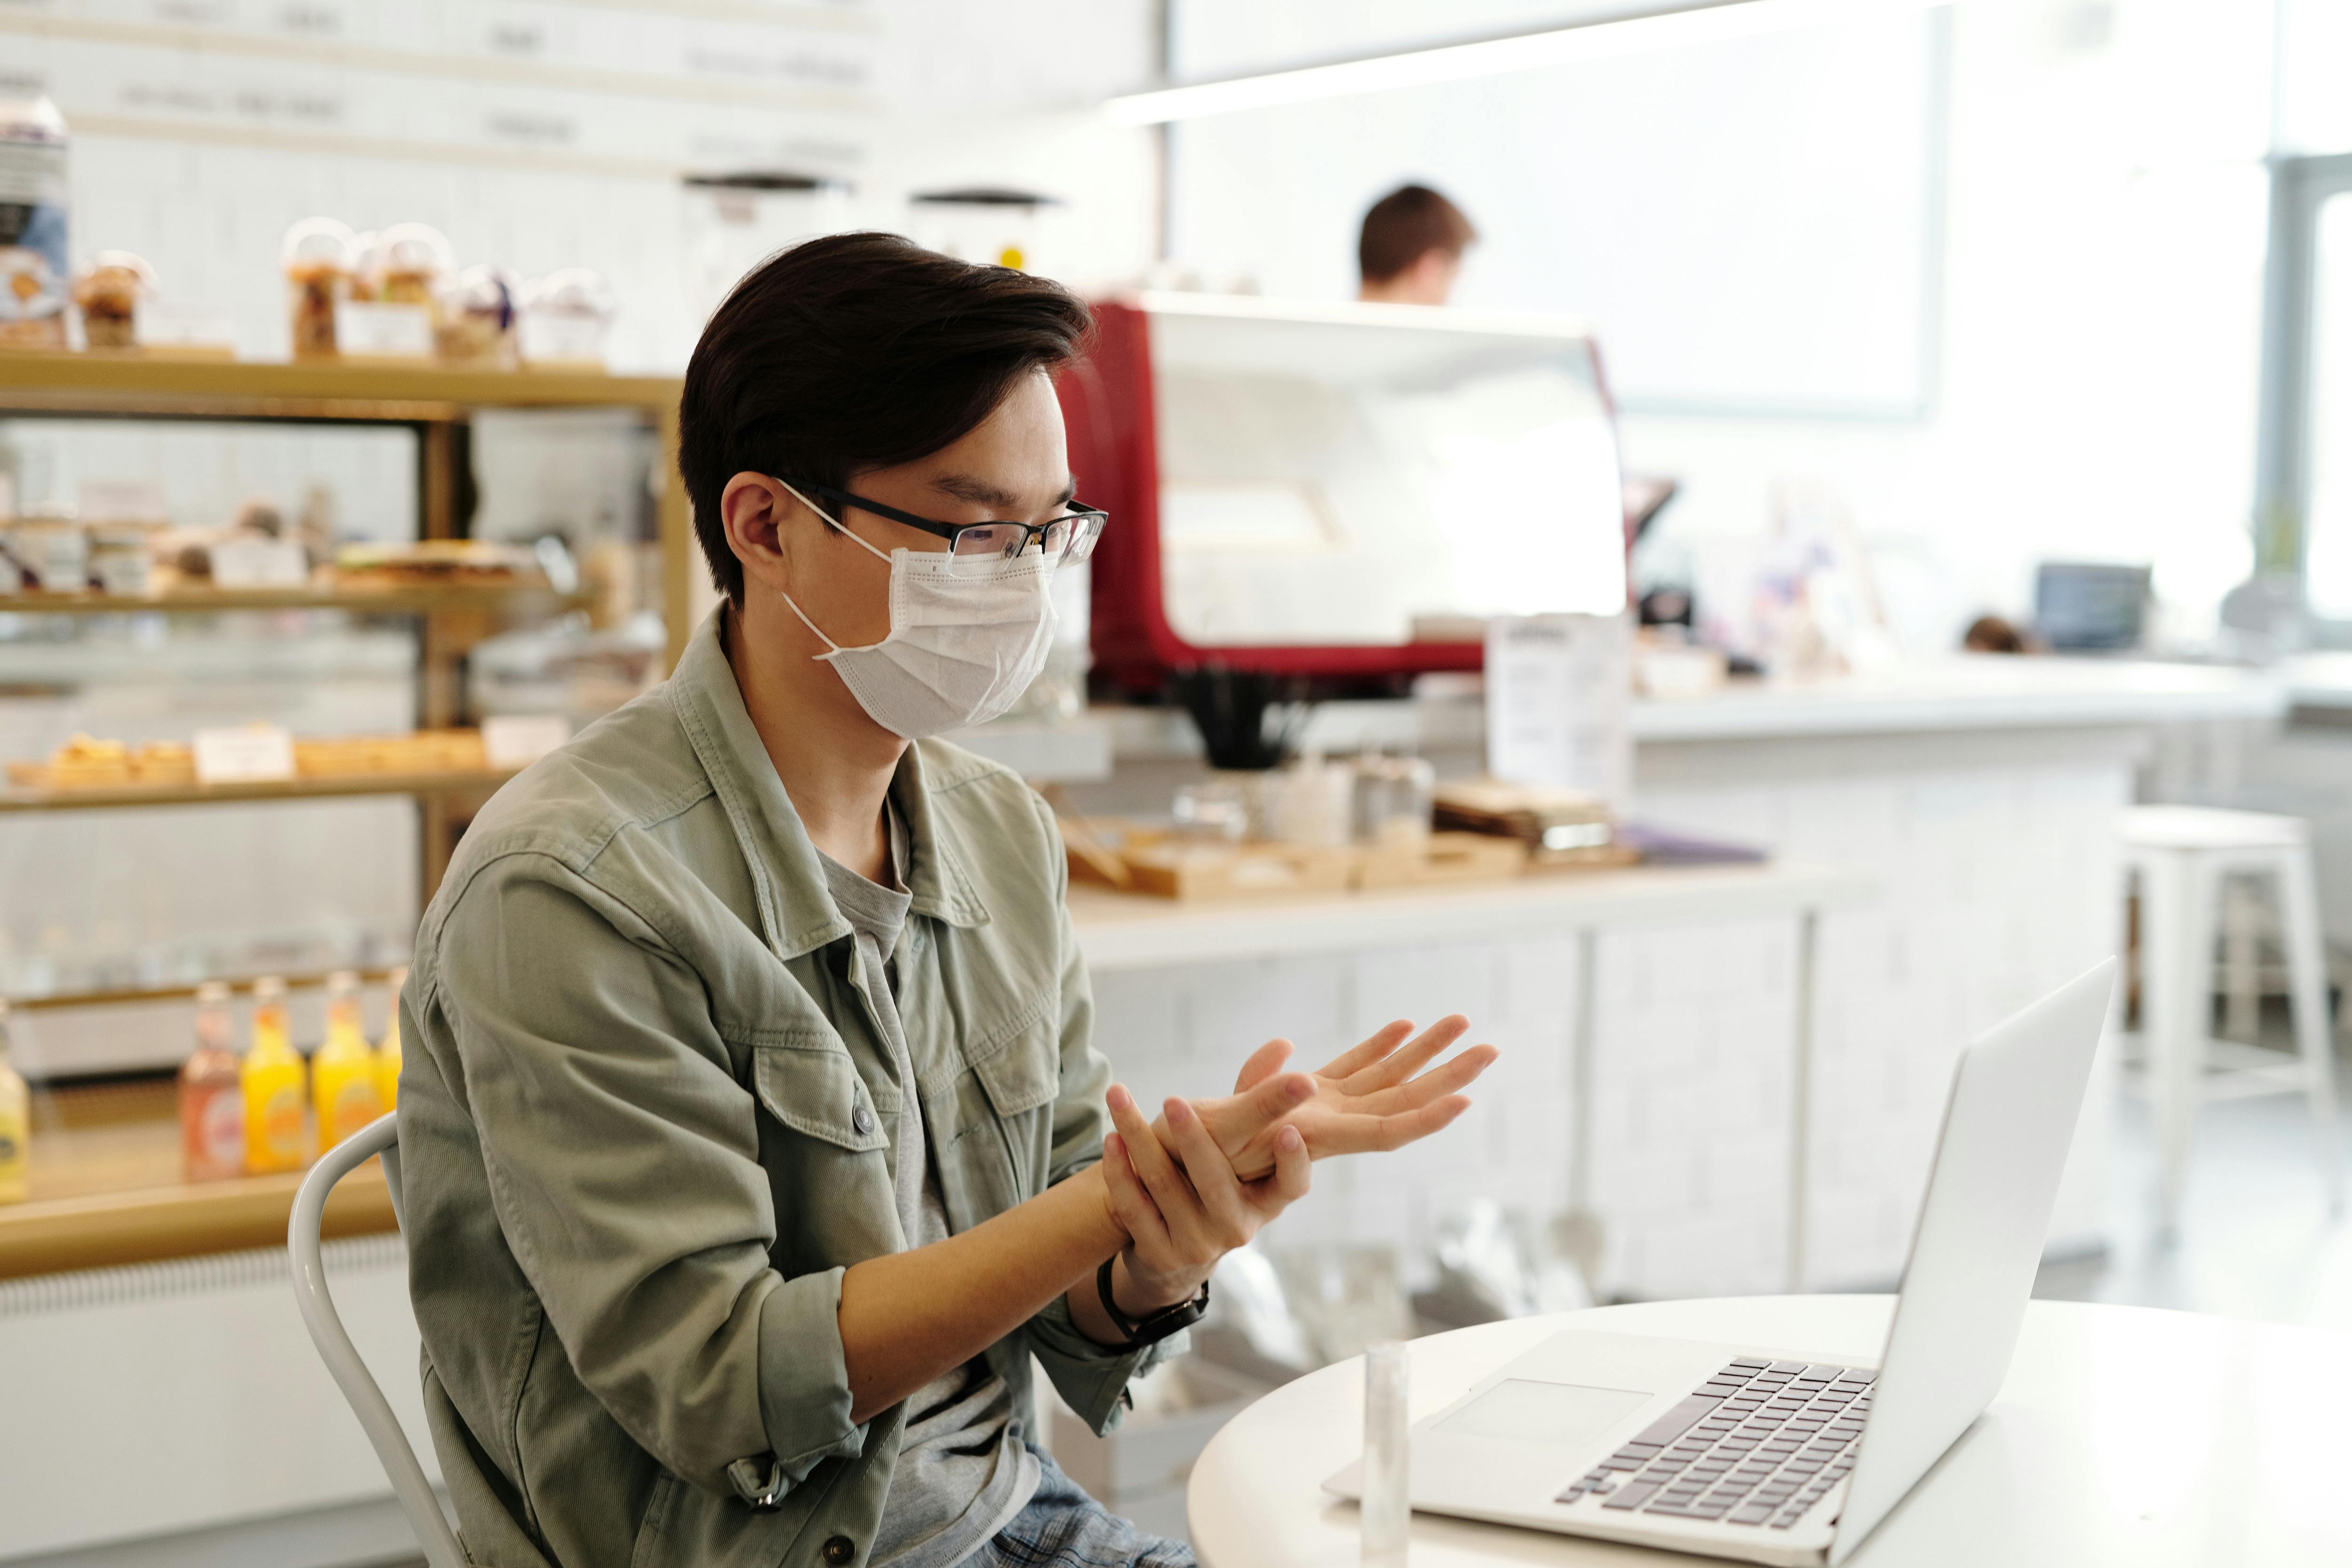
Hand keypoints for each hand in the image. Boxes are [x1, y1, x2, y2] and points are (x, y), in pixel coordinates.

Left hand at [1097, 1083, 1310, 1315]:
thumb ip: (1255, 1100)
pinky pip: (1134, 1208)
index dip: (1293, 1161)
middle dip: (1194, 1140)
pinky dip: (1119, 1173)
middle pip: (1215, 1183)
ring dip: (1139, 1139)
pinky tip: (1111, 1139)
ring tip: (1119, 1098)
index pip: (1291, 1186)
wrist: (1175, 1253)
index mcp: (1266, 1200)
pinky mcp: (1159, 1253)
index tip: (1288, 1129)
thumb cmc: (1214, 1181)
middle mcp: (1237, 1227)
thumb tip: (1283, 1044)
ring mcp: (1197, 1245)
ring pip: (1164, 1187)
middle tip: (1173, 1103)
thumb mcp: (1240, 1152)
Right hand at [1169, 1016, 1498, 1180]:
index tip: (1467, 1101)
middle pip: (1402, 1099)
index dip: (1426, 1117)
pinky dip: (1377, 1047)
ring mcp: (1323, 1108)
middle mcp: (1331, 1125)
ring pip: (1384, 1078)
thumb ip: (1257, 1100)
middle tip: (1490, 1049)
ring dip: (1424, 1052)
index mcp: (1319, 1137)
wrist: (1179, 1164)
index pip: (1386, 1129)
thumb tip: (1298, 1071)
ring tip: (1460, 1022)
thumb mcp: (1223, 1129)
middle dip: (1447, 1074)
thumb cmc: (1195, 1154)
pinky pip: (1353, 1068)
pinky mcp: (1309, 1095)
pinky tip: (1402, 1027)